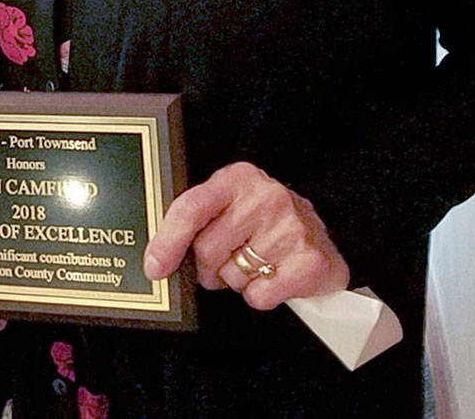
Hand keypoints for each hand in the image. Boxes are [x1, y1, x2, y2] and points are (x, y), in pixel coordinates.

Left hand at [143, 161, 347, 311]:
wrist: (320, 239)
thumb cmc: (264, 222)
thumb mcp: (230, 205)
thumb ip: (196, 220)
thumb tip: (156, 257)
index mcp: (238, 178)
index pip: (192, 208)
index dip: (168, 241)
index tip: (155, 266)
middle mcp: (266, 196)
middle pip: (207, 250)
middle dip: (209, 266)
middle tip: (228, 258)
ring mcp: (291, 227)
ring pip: (232, 276)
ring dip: (237, 280)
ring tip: (256, 261)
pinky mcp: (310, 260)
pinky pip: (259, 296)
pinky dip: (260, 295)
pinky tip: (273, 275)